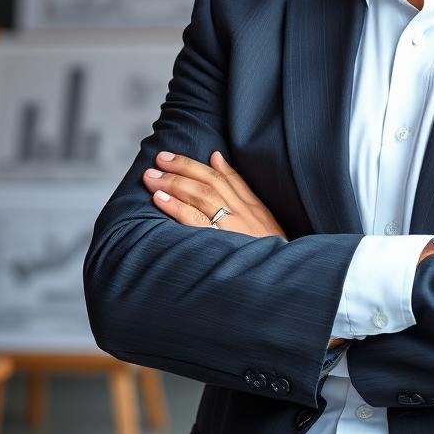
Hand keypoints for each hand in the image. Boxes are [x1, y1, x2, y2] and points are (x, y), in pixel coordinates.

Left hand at [143, 150, 286, 239]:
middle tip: (159, 159)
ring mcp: (232, 226)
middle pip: (210, 182)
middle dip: (182, 168)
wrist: (281, 276)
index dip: (197, 165)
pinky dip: (176, 207)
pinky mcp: (222, 242)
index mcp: (255, 208)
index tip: (174, 157)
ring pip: (201, 195)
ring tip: (151, 177)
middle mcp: (243, 212)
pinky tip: (160, 199)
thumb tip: (218, 159)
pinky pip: (195, 220)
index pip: (226, 178)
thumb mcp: (265, 222)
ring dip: (174, 183)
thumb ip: (242, 194)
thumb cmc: (271, 253)